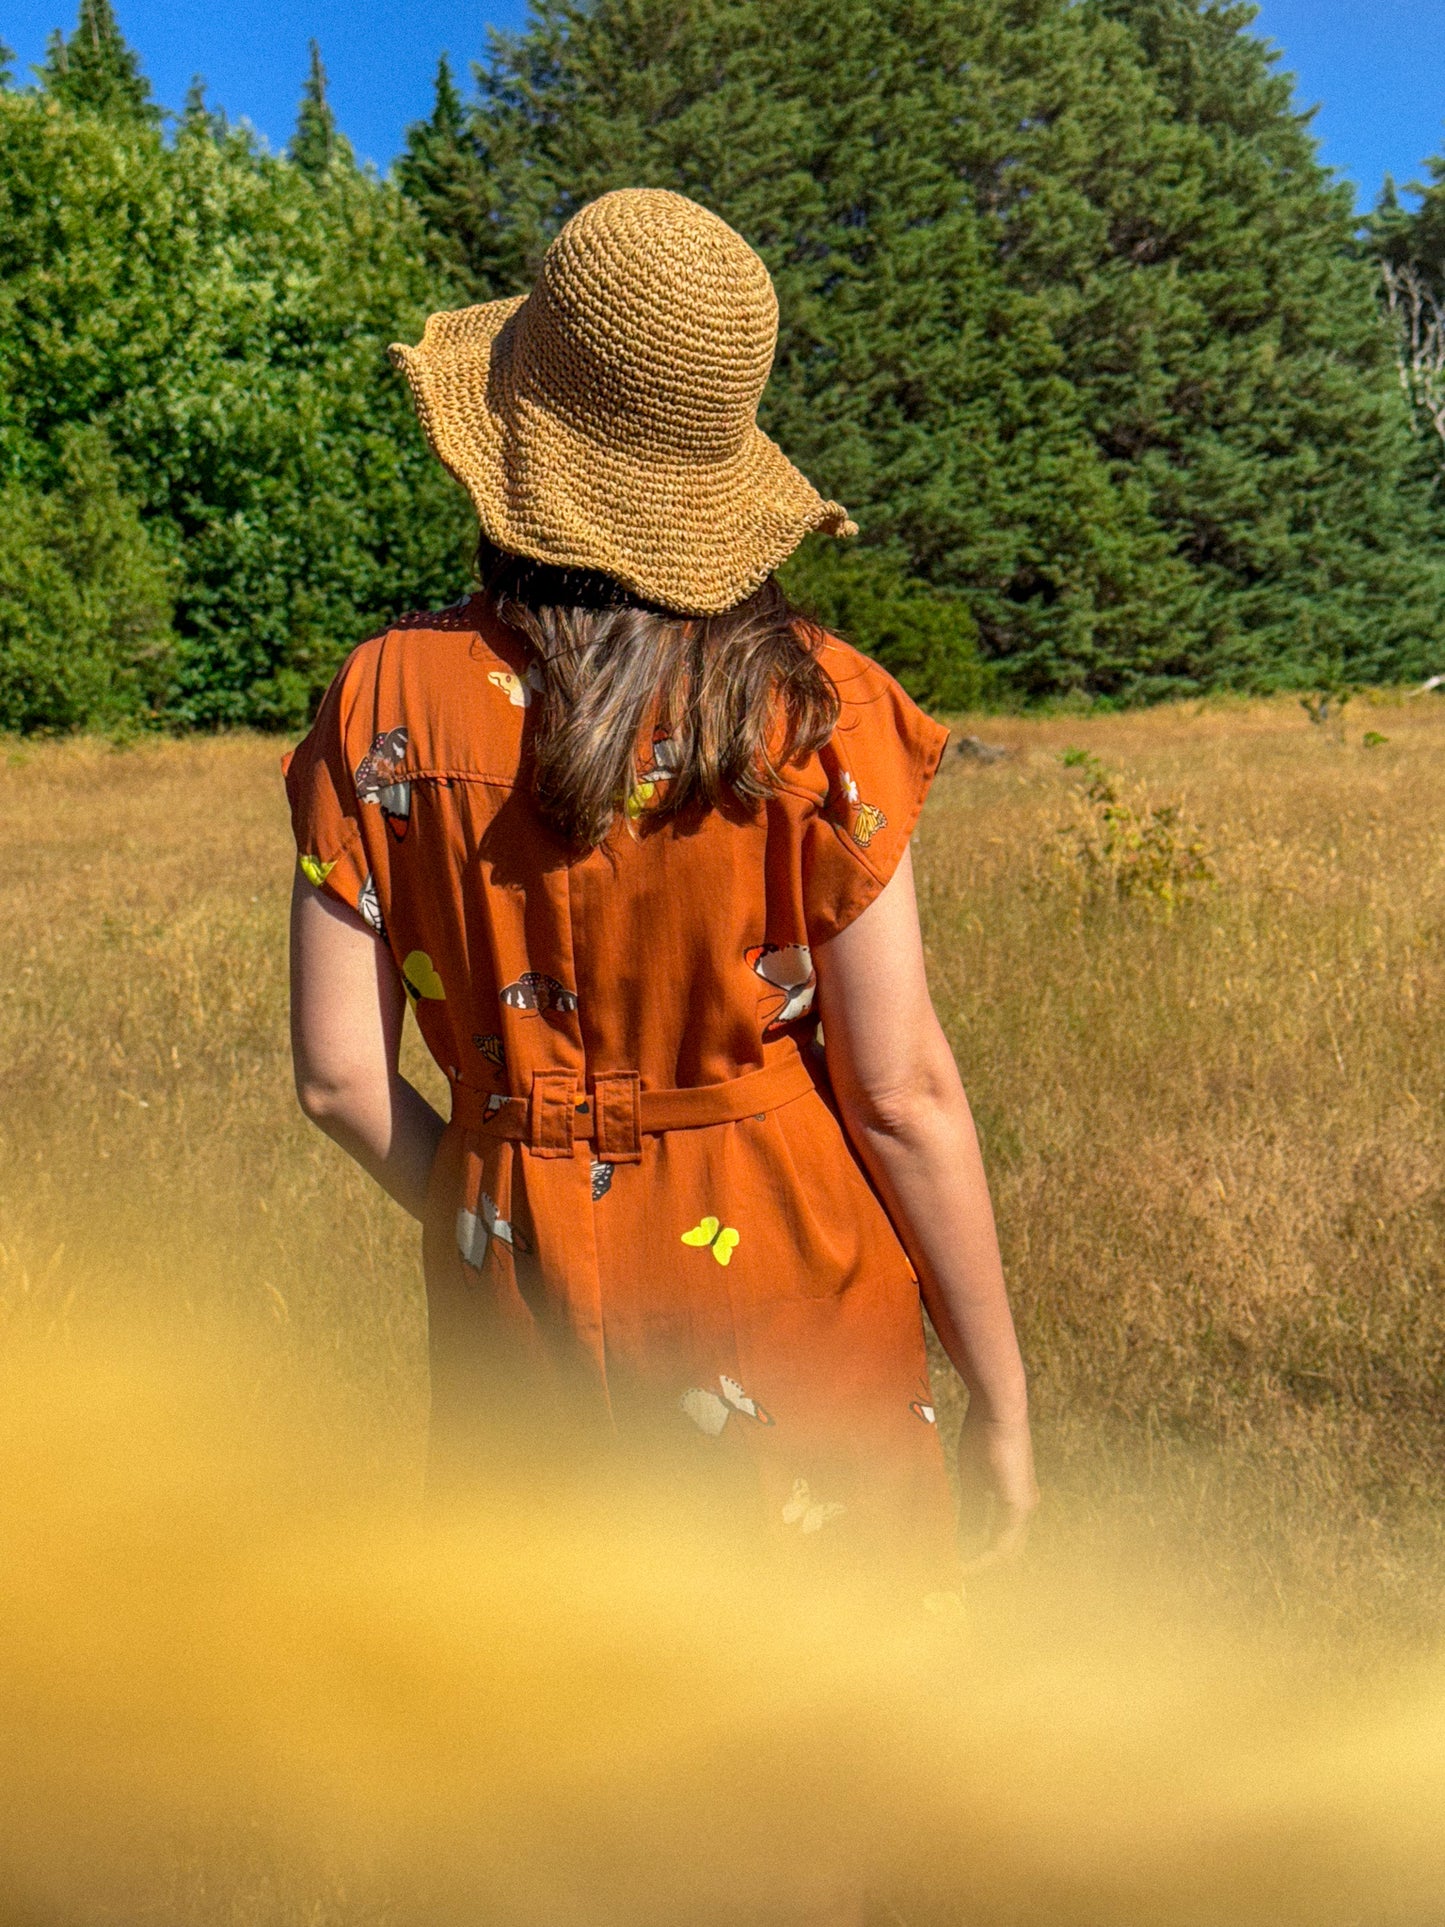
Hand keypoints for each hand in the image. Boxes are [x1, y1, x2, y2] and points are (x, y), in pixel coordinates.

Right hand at [956, 1403, 1037, 1574]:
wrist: (997, 1412)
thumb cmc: (983, 1435)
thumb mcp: (973, 1480)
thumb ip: (970, 1510)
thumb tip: (961, 1535)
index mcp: (1014, 1499)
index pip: (999, 1538)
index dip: (979, 1555)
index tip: (956, 1566)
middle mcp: (1025, 1507)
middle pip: (1007, 1550)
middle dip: (983, 1565)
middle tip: (958, 1578)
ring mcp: (1025, 1507)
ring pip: (1007, 1550)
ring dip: (983, 1564)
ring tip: (960, 1575)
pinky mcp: (1019, 1504)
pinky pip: (1003, 1542)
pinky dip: (986, 1555)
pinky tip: (968, 1563)